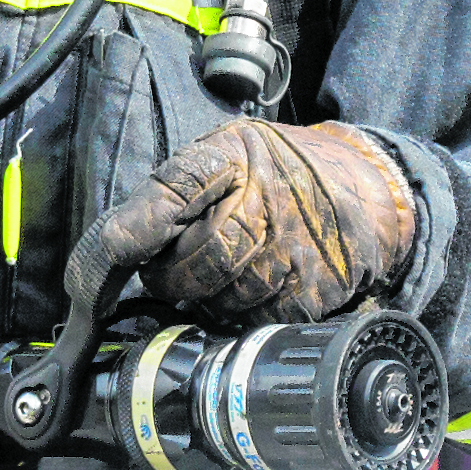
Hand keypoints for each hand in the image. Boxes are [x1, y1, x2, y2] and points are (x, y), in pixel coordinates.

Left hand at [78, 118, 417, 324]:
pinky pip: (259, 319)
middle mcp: (266, 198)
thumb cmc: (283, 170)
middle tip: (177, 270)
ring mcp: (295, 246)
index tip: (99, 274)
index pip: (164, 199)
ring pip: (222, 299)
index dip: (125, 241)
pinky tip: (256, 289)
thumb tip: (114, 244)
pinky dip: (247, 315)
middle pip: (191, 265)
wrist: (371, 186)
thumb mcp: (229, 149)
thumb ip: (173, 188)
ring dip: (210, 300)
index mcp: (231, 156)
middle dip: (172, 278)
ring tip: (224, 274)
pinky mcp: (318, 287)